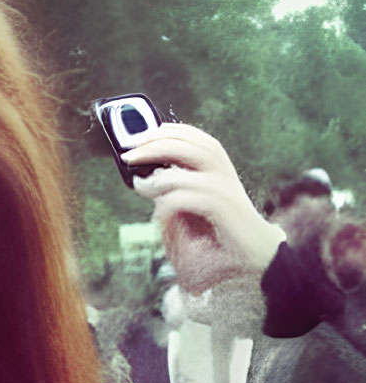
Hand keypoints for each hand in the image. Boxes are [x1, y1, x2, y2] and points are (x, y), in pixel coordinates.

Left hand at [123, 124, 284, 294]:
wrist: (254, 250)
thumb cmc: (221, 227)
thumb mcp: (198, 202)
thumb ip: (177, 187)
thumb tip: (144, 178)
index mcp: (218, 166)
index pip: (192, 137)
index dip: (165, 132)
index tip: (139, 137)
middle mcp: (222, 172)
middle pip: (188, 145)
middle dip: (154, 144)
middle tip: (128, 155)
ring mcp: (223, 188)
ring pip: (187, 167)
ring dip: (157, 174)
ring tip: (140, 184)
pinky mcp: (221, 208)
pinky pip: (186, 197)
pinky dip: (167, 200)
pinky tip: (158, 208)